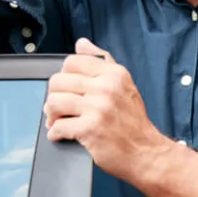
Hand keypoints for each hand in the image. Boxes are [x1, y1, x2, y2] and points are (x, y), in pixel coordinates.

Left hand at [44, 38, 168, 181]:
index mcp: (114, 74)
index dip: (65, 75)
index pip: (73, 61)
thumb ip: (102, 62)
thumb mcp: (124, 85)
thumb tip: (82, 43)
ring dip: (51, 115)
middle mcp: (107, 88)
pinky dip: (55, 133)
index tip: (69, 88)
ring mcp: (98, 108)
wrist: (146, 152)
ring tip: (59, 120)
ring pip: (53, 102)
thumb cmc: (134, 122)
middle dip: (55, 95)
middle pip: (58, 81)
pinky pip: (57, 126)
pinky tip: (62, 134)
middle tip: (62, 107)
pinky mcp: (89, 129)